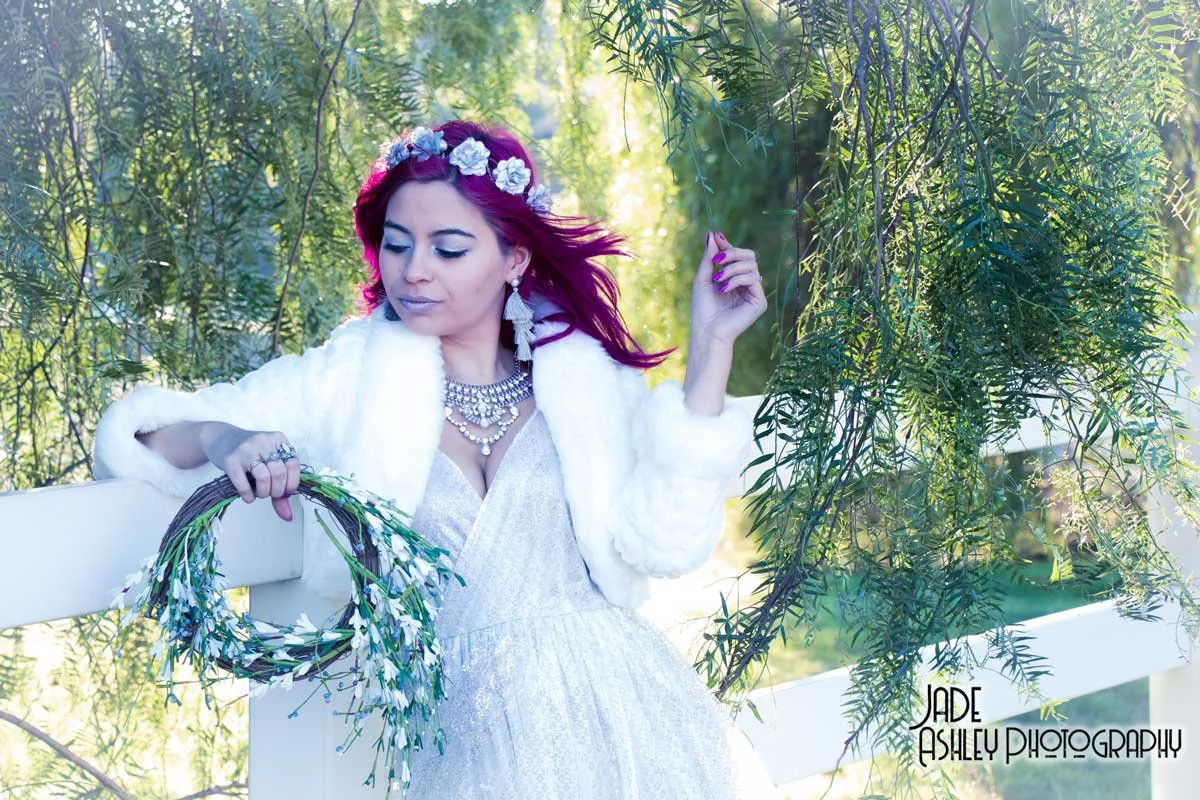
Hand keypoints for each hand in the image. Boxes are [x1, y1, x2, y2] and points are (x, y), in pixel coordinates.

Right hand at [199, 422, 301, 521]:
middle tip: (270, 493)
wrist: (220, 438)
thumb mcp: (267, 463)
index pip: (294, 464)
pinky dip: (248, 496)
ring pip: (264, 477)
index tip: (285, 492)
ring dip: (264, 493)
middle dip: (277, 491)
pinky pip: (243, 484)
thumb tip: (288, 516)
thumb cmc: (249, 454)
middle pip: (279, 473)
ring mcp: (246, 449)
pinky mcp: (230, 460)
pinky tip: (248, 497)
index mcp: (278, 440)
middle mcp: (264, 441)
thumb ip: (281, 487)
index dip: (292, 483)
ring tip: (259, 494)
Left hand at [691, 230, 767, 345]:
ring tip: (718, 280)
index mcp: (734, 278)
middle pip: (749, 256)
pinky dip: (737, 280)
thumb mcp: (703, 277)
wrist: (706, 330)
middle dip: (733, 253)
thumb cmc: (703, 307)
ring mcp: (754, 293)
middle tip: (718, 259)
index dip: (728, 245)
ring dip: (732, 269)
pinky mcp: (759, 301)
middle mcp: (746, 284)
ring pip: (751, 266)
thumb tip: (712, 234)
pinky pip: (754, 279)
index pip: (737, 256)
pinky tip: (724, 289)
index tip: (716, 236)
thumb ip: (710, 257)